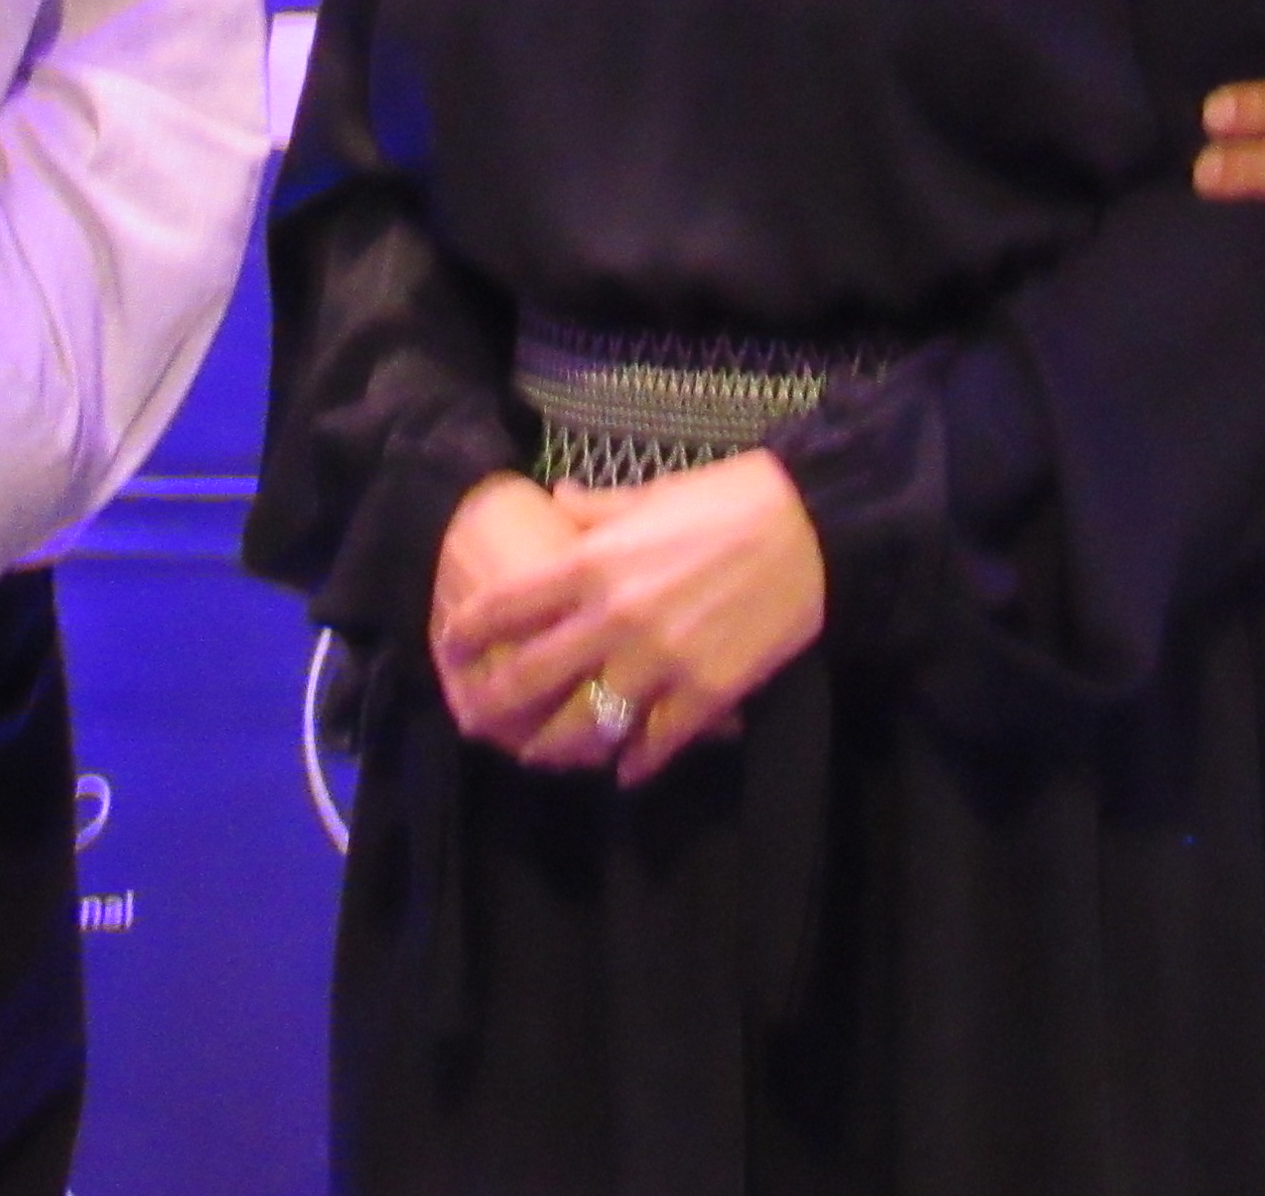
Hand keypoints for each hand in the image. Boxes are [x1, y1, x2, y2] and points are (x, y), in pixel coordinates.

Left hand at [448, 452, 826, 787]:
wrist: (813, 530)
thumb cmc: (729, 500)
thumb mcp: (651, 493)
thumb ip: (596, 510)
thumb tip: (557, 502)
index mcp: (593, 563)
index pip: (505, 604)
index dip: (467, 632)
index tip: (450, 647)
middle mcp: (614, 619)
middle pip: (530, 679)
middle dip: (492, 706)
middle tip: (475, 721)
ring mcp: (659, 664)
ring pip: (586, 727)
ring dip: (556, 747)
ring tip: (541, 754)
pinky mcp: (703, 695)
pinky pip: (655, 744)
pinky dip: (636, 762)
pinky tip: (626, 770)